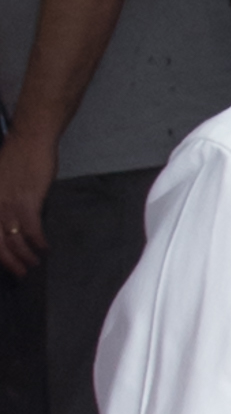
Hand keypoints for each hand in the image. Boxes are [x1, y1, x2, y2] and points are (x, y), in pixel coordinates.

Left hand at [0, 127, 54, 275]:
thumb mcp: (1, 182)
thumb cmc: (16, 157)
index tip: (7, 262)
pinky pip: (32, 230)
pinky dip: (38, 242)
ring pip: (14, 240)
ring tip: (33, 263)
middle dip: (9, 261)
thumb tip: (9, 223)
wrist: (30, 140)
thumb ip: (2, 202)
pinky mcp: (27, 203)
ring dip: (25, 255)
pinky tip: (44, 248)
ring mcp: (8, 204)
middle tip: (20, 273)